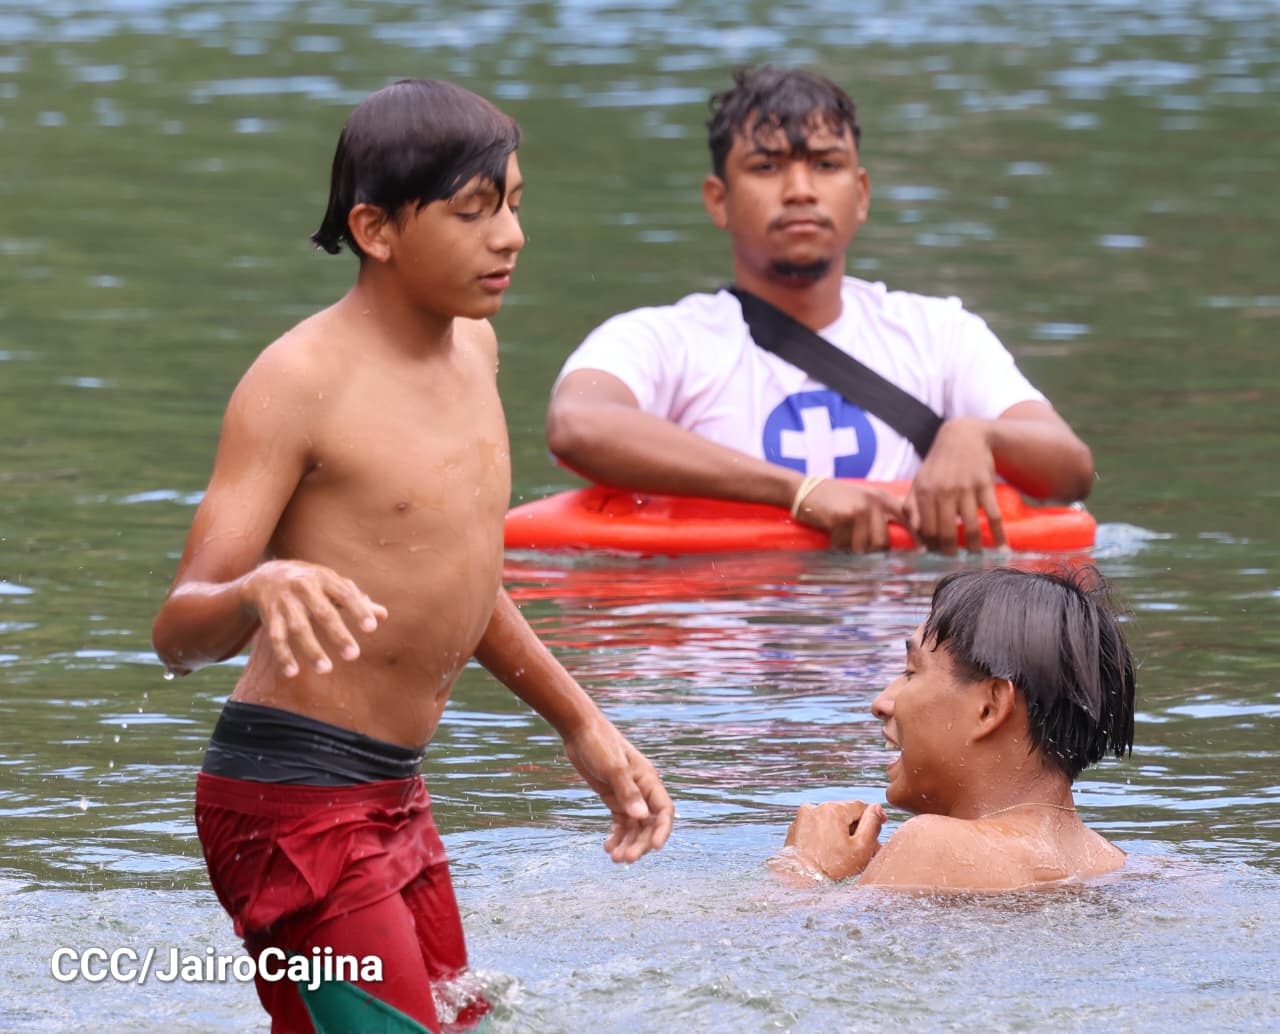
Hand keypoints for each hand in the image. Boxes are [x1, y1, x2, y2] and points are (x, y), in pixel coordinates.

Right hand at [239, 560, 387, 677]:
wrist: (267, 576)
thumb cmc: (312, 583)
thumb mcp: (333, 585)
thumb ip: (357, 600)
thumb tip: (383, 615)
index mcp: (324, 578)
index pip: (345, 594)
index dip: (358, 610)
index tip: (371, 628)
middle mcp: (304, 588)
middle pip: (322, 613)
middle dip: (338, 634)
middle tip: (353, 655)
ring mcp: (286, 602)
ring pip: (298, 627)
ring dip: (311, 649)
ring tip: (326, 669)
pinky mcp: (271, 615)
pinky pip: (275, 637)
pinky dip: (283, 655)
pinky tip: (292, 672)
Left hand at [561, 718, 673, 863]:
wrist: (579, 730)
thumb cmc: (599, 744)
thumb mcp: (613, 767)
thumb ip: (627, 793)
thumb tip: (642, 818)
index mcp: (648, 780)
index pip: (663, 811)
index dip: (662, 830)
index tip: (655, 848)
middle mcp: (642, 790)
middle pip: (649, 824)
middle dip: (640, 843)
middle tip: (625, 859)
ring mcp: (627, 795)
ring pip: (634, 827)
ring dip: (627, 843)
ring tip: (613, 858)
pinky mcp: (613, 798)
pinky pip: (620, 823)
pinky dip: (616, 836)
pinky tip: (607, 846)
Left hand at [773, 800, 884, 881]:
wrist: (799, 882)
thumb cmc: (832, 869)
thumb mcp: (860, 848)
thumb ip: (872, 825)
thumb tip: (876, 808)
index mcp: (832, 809)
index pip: (859, 806)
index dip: (873, 815)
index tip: (882, 823)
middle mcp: (814, 807)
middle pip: (844, 813)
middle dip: (857, 828)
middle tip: (869, 847)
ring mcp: (802, 818)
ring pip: (830, 820)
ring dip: (842, 832)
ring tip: (850, 852)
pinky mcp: (795, 829)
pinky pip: (816, 827)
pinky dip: (826, 835)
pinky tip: (833, 852)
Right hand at [793, 479, 906, 552]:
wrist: (804, 488)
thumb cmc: (834, 499)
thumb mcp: (862, 500)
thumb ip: (879, 515)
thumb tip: (892, 545)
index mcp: (883, 498)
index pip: (907, 519)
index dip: (915, 537)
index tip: (922, 551)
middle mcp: (874, 503)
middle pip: (882, 543)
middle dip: (869, 550)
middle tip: (856, 546)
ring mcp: (859, 510)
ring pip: (863, 547)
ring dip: (850, 548)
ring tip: (841, 535)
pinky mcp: (842, 518)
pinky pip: (843, 544)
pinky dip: (836, 544)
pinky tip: (830, 531)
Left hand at [905, 419, 1006, 553]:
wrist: (963, 436)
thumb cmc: (938, 464)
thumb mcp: (919, 481)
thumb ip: (912, 506)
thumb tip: (914, 534)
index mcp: (925, 492)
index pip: (927, 529)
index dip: (932, 545)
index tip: (936, 553)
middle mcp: (945, 491)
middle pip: (948, 532)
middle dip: (951, 551)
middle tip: (954, 558)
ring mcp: (966, 488)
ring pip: (971, 527)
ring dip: (974, 546)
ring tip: (974, 555)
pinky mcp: (986, 485)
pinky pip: (993, 515)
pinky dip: (998, 535)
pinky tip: (1001, 547)